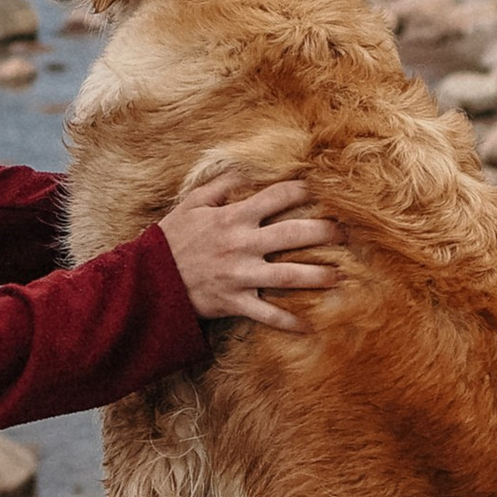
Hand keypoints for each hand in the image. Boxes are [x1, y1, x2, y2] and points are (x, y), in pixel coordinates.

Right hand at [160, 172, 335, 333]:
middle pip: (294, 234)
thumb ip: (221, 186)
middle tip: (347, 232)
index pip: (278, 197)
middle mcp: (242, 244)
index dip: (304, 190)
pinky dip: (290, 322)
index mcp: (233, 217)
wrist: (149, 280)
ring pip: (289, 276)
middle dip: (325, 231)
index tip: (324, 189)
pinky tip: (311, 326)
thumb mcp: (192, 204)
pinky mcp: (235, 302)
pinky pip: (268, 315)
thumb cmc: (172, 239)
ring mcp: (240, 275)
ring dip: (318, 276)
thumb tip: (248, 170)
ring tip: (341, 276)